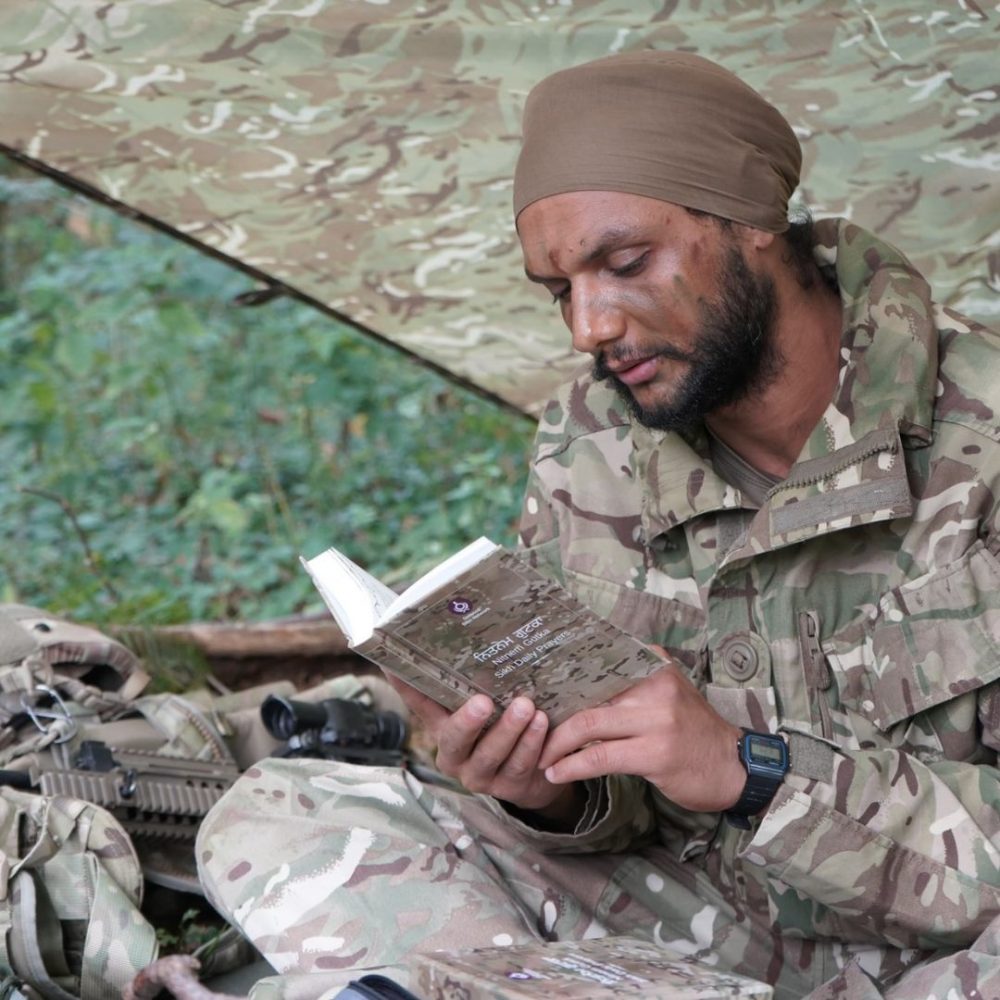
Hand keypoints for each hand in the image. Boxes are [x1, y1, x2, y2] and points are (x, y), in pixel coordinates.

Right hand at [384, 674, 572, 814]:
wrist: (534, 775)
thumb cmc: (502, 728)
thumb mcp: (485, 708)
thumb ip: (470, 684)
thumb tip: (456, 638)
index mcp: (442, 730)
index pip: (419, 704)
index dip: (406, 687)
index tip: (394, 664)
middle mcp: (454, 755)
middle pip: (454, 739)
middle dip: (468, 721)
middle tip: (484, 701)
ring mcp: (480, 775)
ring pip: (491, 754)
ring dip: (509, 730)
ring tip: (526, 706)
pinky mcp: (509, 788)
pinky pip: (519, 766)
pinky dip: (531, 744)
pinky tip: (542, 724)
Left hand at [539, 655, 744, 813]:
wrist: (735, 766)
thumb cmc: (694, 732)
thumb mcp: (668, 695)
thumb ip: (631, 687)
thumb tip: (576, 689)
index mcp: (654, 666)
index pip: (596, 671)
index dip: (563, 687)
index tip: (538, 700)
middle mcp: (654, 686)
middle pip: (587, 698)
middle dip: (554, 720)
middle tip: (534, 734)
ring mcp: (656, 719)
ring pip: (588, 726)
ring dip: (557, 745)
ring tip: (541, 757)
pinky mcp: (654, 753)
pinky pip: (600, 758)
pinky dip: (573, 766)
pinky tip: (557, 772)